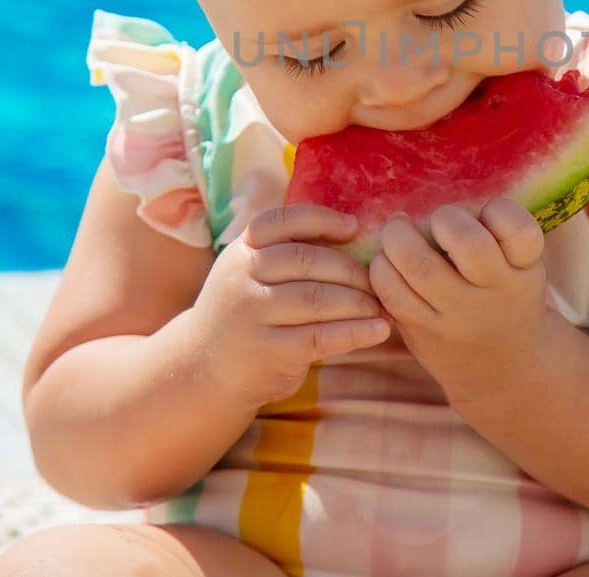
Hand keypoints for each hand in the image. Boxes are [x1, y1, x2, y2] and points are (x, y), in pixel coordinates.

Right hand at [184, 203, 390, 408]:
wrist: (203, 369)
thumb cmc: (246, 313)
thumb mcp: (251, 274)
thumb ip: (287, 254)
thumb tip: (354, 234)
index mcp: (242, 250)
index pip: (283, 221)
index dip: (322, 220)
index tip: (355, 227)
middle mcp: (242, 277)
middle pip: (308, 260)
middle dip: (353, 270)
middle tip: (382, 280)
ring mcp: (252, 315)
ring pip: (318, 298)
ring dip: (360, 302)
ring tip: (385, 306)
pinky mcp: (268, 351)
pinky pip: (321, 336)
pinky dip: (356, 332)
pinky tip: (379, 330)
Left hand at [368, 199, 549, 403]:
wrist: (503, 370)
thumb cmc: (506, 299)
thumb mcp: (521, 269)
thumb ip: (497, 235)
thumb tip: (443, 189)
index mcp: (523, 271)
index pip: (519, 230)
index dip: (498, 212)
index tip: (487, 216)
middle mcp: (493, 293)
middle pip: (468, 243)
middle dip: (445, 219)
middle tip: (438, 220)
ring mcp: (456, 316)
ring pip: (418, 265)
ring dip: (400, 236)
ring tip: (398, 230)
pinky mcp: (421, 332)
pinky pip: (391, 292)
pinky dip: (381, 267)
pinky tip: (387, 262)